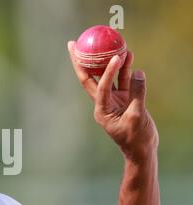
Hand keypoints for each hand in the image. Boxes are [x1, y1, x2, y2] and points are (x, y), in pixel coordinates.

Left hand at [67, 41, 158, 162]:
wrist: (141, 150)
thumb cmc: (136, 139)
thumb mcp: (137, 117)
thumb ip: (137, 95)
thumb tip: (137, 73)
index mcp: (101, 110)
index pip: (100, 87)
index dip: (107, 72)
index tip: (115, 58)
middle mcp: (103, 103)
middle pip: (89, 78)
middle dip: (80, 61)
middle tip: (73, 43)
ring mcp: (113, 100)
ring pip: (108, 77)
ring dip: (110, 61)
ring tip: (115, 44)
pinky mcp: (123, 100)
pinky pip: (122, 81)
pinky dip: (124, 69)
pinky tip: (128, 56)